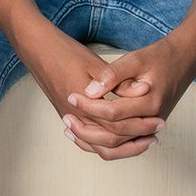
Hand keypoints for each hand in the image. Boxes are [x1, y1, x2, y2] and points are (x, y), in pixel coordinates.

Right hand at [23, 34, 163, 161]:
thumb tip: (142, 92)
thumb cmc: (65, 53)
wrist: (37, 48)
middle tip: (156, 134)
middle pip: (109, 141)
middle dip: (135, 140)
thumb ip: (117, 82)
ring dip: (120, 147)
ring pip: (96, 146)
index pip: (117, 126)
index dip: (141, 126)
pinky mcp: (66, 115)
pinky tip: (115, 139)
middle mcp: (76, 117)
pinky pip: (85, 141)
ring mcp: (69, 118)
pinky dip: (102, 144)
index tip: (159, 121)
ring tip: (141, 141)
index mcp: (85, 104)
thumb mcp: (95, 63)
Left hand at [59, 34, 195, 160]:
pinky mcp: (147, 126)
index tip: (72, 96)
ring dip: (93, 140)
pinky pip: (123, 143)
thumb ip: (112, 74)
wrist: (186, 59)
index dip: (88, 106)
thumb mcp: (136, 58)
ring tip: (69, 129)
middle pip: (113, 135)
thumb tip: (89, 91)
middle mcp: (152, 120)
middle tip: (65, 115)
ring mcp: (151, 126)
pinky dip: (104, 142)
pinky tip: (85, 133)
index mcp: (150, 104)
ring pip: (118, 145)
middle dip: (86, 127)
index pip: (112, 113)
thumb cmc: (161, 56)